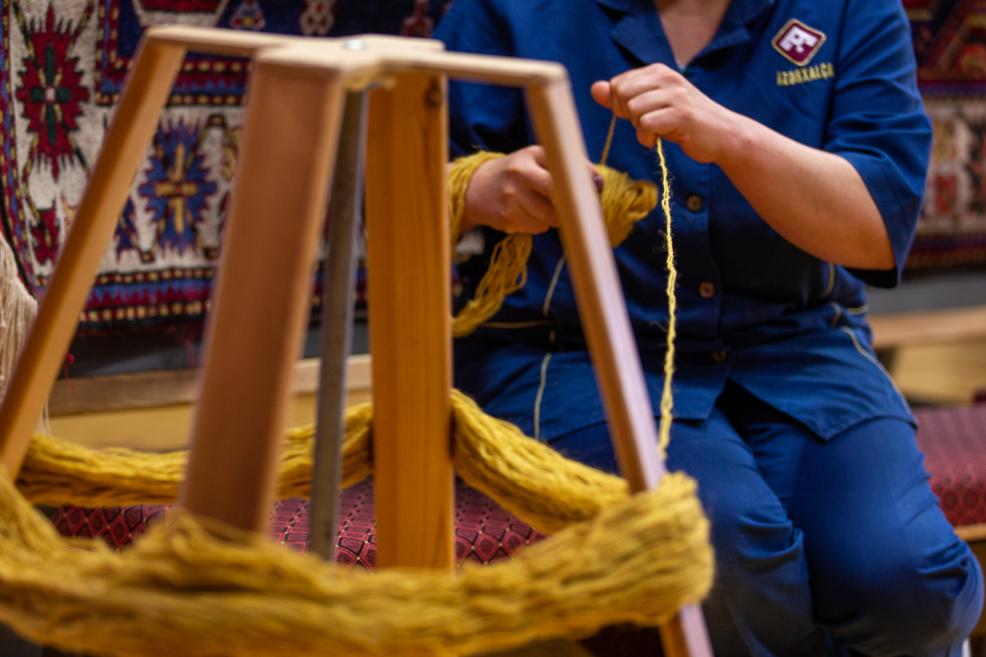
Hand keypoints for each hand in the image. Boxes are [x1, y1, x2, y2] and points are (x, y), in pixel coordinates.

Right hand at [463, 145, 600, 233]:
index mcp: (532, 155)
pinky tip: (529, 214)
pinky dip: (540, 225)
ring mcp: (511, 196)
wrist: (476, 187)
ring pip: (550, 217)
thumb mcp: (538, 159)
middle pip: (558, 196)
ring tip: (544, 208)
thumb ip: (567, 166)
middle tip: (578, 208)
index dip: (584, 182)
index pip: (565, 169)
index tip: (597, 189)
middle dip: (571, 205)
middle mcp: (519, 173)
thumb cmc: (517, 172)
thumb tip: (599, 181)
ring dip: (555, 218)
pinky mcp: (506, 217)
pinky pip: (537, 228)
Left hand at [591, 63, 738, 162]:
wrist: (722, 135)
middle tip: (646, 124)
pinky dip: (646, 138)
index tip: (638, 114)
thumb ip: (622, 97)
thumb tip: (595, 88)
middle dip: (627, 115)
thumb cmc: (683, 122)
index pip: (617, 83)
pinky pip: (645, 124)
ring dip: (639, 128)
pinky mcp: (681, 114)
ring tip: (656, 131)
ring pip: (633, 109)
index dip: (619, 105)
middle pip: (621, 94)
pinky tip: (658, 140)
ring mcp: (675, 94)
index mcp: (658, 71)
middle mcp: (666, 77)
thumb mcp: (651, 106)